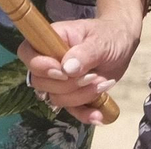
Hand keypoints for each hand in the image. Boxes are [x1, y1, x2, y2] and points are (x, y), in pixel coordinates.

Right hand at [21, 0, 138, 125]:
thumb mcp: (101, 41)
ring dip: (80, 96)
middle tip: (93, 76)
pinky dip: (85, 114)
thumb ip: (84, 53)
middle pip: (40, 81)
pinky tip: (98, 115)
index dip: (39, 66)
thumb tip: (66, 69)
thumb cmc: (109, 35)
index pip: (27, 52)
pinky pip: (71, 110)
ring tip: (103, 83)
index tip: (62, 72)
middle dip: (68, 84)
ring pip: (55, 98)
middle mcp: (51, 61)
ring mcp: (60, 80)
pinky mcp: (73, 94)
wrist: (123, 44)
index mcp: (52, 40)